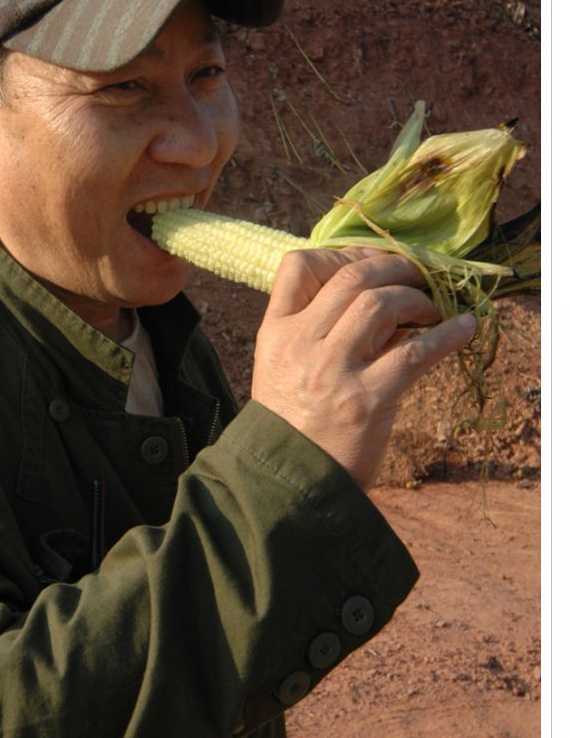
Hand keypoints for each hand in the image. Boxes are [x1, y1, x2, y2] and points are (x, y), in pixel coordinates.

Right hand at [251, 248, 476, 490]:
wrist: (289, 485)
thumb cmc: (293, 427)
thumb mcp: (284, 371)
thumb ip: (317, 334)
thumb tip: (380, 298)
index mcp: (275, 334)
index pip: (298, 266)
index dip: (341, 253)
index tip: (373, 261)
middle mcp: (300, 345)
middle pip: (352, 276)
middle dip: (395, 267)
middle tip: (419, 275)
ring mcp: (332, 371)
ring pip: (381, 303)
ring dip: (417, 299)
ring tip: (433, 310)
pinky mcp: (366, 400)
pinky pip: (415, 352)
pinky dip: (447, 334)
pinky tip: (463, 328)